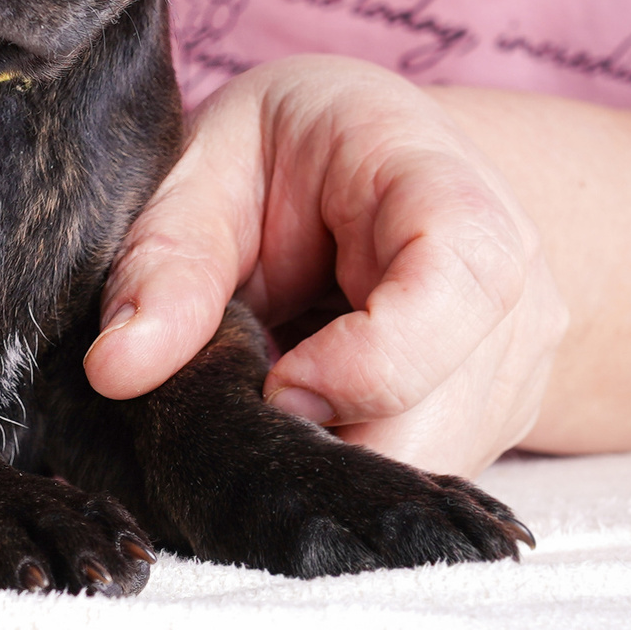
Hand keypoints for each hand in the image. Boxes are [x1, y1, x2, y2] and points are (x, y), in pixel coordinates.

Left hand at [82, 56, 565, 475]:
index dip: (370, 359)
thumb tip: (114, 365)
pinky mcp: (492, 423)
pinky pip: (421, 479)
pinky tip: (306, 413)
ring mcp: (516, 366)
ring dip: (329, 458)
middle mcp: (515, 286)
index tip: (277, 381)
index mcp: (449, 188)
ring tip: (270, 388)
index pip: (464, 281)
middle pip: (443, 411)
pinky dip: (346, 467)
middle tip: (243, 402)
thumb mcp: (211, 164)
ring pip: (430, 467)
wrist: (380, 163)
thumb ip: (167, 258)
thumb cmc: (291, 150)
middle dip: (324, 440)